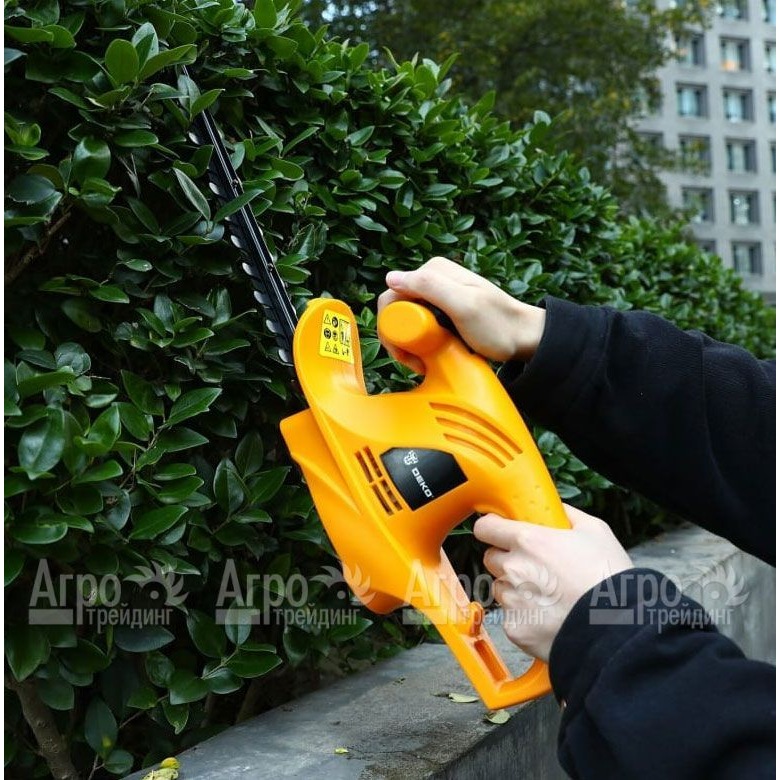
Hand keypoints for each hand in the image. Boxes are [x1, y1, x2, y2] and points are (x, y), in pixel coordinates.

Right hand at [377, 257, 545, 372]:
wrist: (523, 338)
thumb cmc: (498, 325)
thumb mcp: (464, 305)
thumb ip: (430, 287)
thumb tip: (390, 278)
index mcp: (432, 271)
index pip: (391, 296)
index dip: (391, 326)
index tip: (406, 352)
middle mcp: (431, 279)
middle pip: (394, 310)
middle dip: (398, 338)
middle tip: (415, 362)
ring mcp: (435, 296)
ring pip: (403, 320)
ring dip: (407, 344)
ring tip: (423, 362)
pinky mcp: (440, 312)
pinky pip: (416, 326)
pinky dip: (417, 343)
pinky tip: (429, 355)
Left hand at [474, 505, 633, 661]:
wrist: (618, 628)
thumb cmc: (609, 578)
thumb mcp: (595, 531)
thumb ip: (568, 515)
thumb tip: (557, 509)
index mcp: (528, 540)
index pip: (485, 527)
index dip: (492, 528)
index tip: (498, 532)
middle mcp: (513, 569)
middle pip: (491, 558)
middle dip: (507, 560)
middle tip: (535, 568)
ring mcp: (512, 601)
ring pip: (501, 589)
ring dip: (515, 590)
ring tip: (547, 597)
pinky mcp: (515, 628)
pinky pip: (511, 618)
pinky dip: (525, 618)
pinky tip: (549, 618)